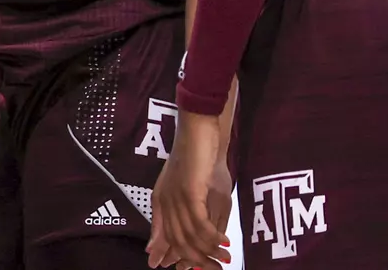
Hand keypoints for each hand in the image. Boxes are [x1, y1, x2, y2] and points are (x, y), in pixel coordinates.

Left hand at [148, 110, 231, 267]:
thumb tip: (184, 239)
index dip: (175, 256)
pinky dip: (213, 237)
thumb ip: (188, 217)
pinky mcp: (189, 192)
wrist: (201, 131)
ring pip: (189, 235)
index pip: (166, 237)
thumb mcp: (197, 193)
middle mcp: (165, 202)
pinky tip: (224, 243)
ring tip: (224, 261)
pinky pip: (199, 223)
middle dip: (196, 260)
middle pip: (177, 241)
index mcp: (162, 201)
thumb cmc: (201, 160)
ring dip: (209, 252)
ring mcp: (176, 197)